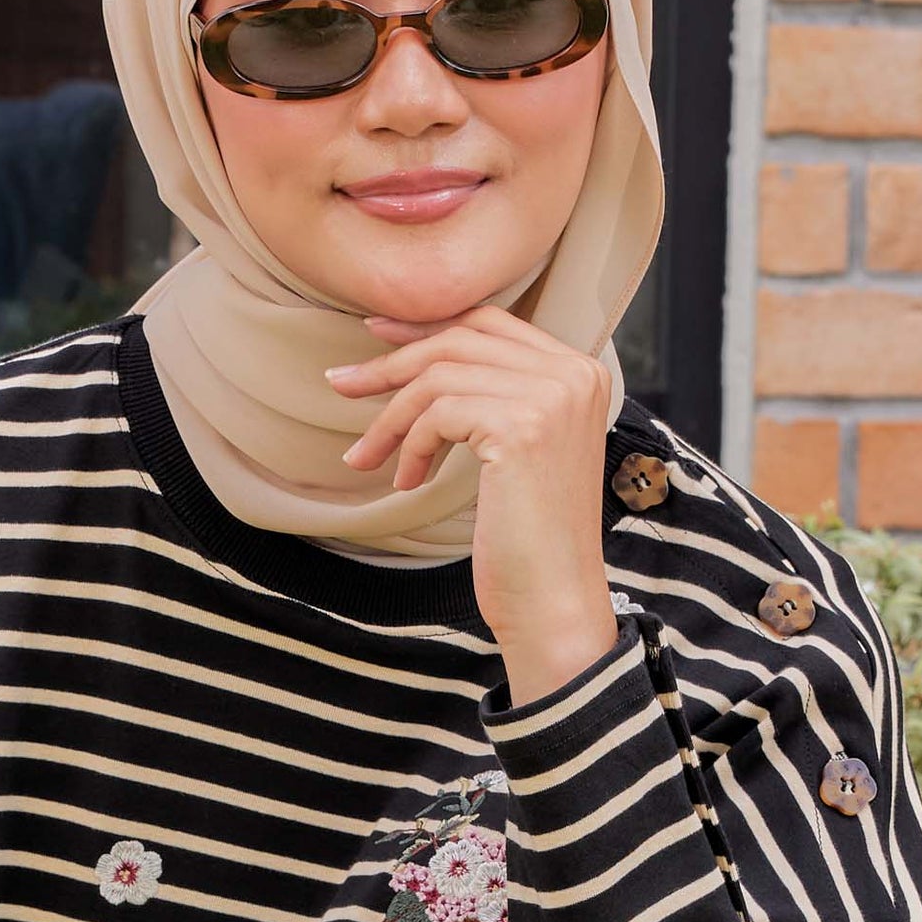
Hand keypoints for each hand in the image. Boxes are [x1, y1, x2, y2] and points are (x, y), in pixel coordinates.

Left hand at [325, 306, 620, 706]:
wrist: (553, 599)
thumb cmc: (529, 535)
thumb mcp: (517, 449)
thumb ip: (496, 395)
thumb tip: (418, 352)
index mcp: (581, 372)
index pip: (491, 322)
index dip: (427, 325)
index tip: (375, 337)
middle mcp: (574, 374)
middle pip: (459, 340)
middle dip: (391, 362)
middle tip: (340, 386)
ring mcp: (552, 397)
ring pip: (440, 377)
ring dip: (390, 418)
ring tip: (366, 457)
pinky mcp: (521, 426)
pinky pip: (438, 412)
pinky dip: (409, 446)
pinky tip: (406, 483)